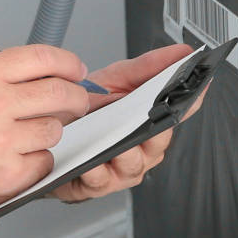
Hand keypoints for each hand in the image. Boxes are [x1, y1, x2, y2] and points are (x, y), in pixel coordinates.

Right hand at [0, 45, 94, 224]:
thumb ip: (4, 76)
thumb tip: (53, 73)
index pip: (43, 58)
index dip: (69, 64)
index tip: (77, 71)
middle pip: (60, 92)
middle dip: (76, 99)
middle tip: (75, 104)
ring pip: (55, 129)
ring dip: (46, 135)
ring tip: (20, 140)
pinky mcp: (8, 174)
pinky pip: (45, 161)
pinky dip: (35, 163)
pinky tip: (12, 162)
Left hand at [53, 43, 211, 204]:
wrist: (49, 125)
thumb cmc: (87, 109)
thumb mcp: (116, 80)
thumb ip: (148, 66)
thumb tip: (182, 53)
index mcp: (151, 124)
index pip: (178, 114)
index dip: (187, 103)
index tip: (188, 91)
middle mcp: (141, 150)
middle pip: (157, 143)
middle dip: (152, 132)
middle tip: (145, 118)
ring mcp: (121, 169)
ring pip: (132, 165)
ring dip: (124, 153)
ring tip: (114, 143)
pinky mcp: (96, 184)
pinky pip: (100, 180)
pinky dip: (95, 170)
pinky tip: (88, 161)